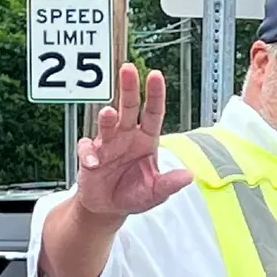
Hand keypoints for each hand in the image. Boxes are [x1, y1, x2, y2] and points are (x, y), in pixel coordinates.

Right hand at [74, 63, 192, 217]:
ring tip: (108, 113)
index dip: (155, 94)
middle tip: (128, 69)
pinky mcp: (90, 156)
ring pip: (107, 122)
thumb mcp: (156, 192)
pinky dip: (89, 154)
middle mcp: (127, 136)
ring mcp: (108, 144)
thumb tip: (188, 176)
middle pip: (129, 107)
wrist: (109, 207)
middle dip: (129, 88)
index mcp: (146, 139)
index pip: (153, 112)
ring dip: (107, 118)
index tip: (155, 75)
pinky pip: (88, 149)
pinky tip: (94, 163)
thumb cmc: (134, 194)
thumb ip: (169, 184)